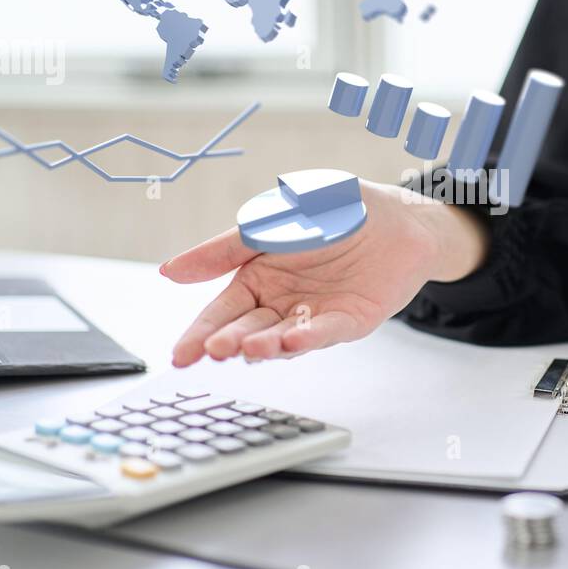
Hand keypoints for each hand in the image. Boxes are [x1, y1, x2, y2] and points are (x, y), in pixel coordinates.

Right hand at [161, 180, 488, 366]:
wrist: (397, 216)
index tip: (180, 355)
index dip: (200, 333)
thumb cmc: (333, 214)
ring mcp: (314, 315)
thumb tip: (170, 271)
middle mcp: (282, 304)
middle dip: (229, 342)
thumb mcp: (270, 223)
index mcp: (258, 279)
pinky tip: (292, 340)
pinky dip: (309, 336)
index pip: (222, 311)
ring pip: (283, 336)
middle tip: (212, 351)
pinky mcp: (349, 320)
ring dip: (266, 345)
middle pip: (248, 328)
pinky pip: (326, 331)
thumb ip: (225, 249)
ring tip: (247, 350)